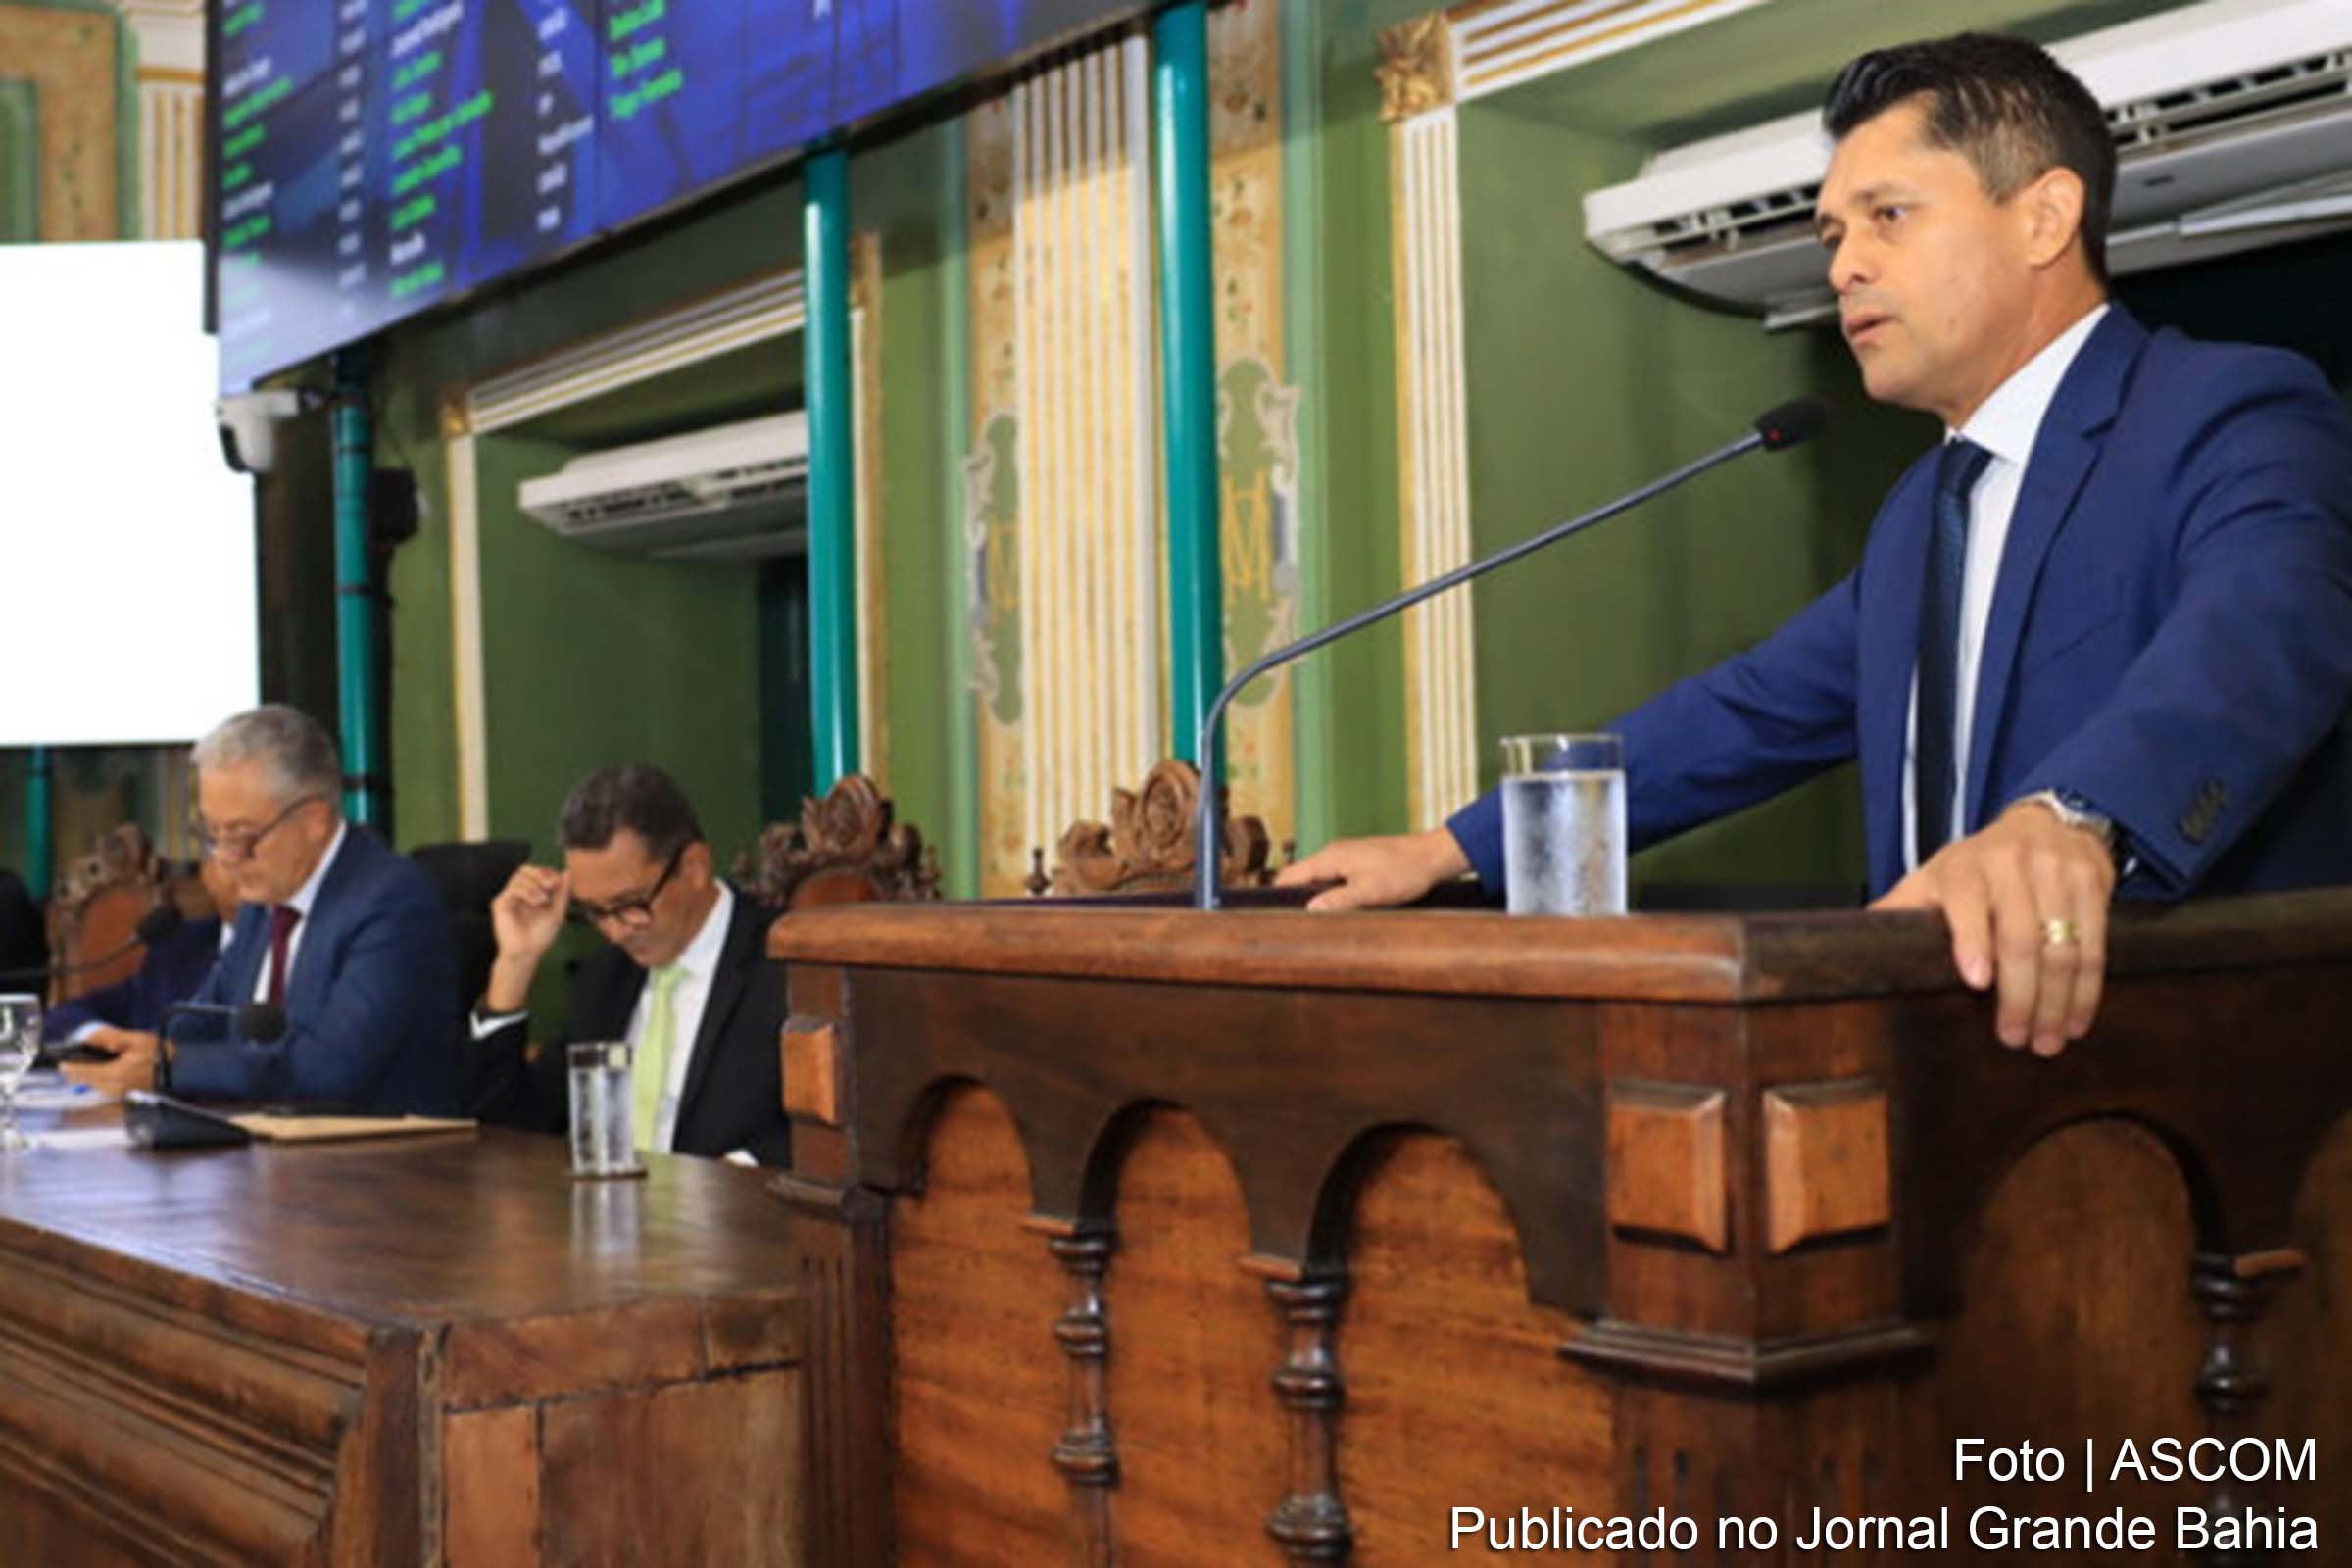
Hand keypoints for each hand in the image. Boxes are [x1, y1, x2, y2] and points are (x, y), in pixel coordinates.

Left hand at [63, 1030, 161, 1095]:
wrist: (183, 1071)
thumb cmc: (162, 1055)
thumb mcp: (136, 1040)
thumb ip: (111, 1038)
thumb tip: (90, 1037)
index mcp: (115, 1074)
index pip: (85, 1073)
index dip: (71, 1069)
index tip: (62, 1066)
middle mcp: (116, 1088)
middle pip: (89, 1083)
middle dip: (80, 1074)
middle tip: (70, 1068)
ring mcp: (123, 1094)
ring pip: (98, 1087)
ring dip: (91, 1079)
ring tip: (85, 1071)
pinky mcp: (129, 1096)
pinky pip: (109, 1091)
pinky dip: (102, 1084)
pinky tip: (106, 1076)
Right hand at [485, 865, 569, 1011]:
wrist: (527, 952)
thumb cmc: (541, 935)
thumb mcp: (557, 911)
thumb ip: (562, 892)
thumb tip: (567, 872)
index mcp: (532, 893)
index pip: (537, 872)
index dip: (547, 872)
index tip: (556, 883)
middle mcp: (519, 893)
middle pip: (525, 869)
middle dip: (539, 873)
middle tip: (550, 885)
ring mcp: (509, 897)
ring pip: (519, 876)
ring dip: (534, 885)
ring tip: (543, 900)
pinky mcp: (500, 903)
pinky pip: (512, 888)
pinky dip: (527, 891)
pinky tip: (536, 902)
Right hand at [1274, 827, 1470, 911]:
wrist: (1432, 856)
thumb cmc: (1405, 871)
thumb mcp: (1371, 891)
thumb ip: (1339, 900)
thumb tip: (1310, 911)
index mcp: (1330, 858)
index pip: (1290, 877)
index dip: (1278, 898)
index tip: (1275, 918)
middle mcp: (1333, 854)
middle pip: (1302, 879)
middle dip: (1297, 901)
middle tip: (1297, 926)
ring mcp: (1346, 857)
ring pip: (1319, 879)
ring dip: (1317, 897)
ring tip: (1318, 920)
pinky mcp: (1358, 863)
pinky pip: (1334, 878)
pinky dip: (1332, 893)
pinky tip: (1342, 908)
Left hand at [1871, 799, 2116, 1055]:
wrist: (2049, 823)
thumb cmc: (1979, 864)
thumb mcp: (1935, 876)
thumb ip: (1902, 909)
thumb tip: (1852, 946)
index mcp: (1964, 866)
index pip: (1967, 903)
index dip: (1972, 941)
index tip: (1976, 981)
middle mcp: (2012, 865)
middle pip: (2021, 938)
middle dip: (2020, 996)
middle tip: (2014, 1039)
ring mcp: (2056, 873)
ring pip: (2062, 948)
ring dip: (2057, 1002)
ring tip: (2046, 1041)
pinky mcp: (2092, 885)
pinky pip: (2095, 946)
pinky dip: (2088, 990)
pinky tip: (2078, 1020)